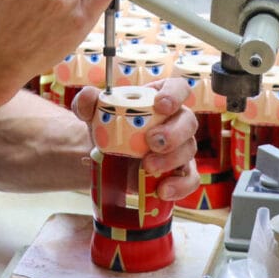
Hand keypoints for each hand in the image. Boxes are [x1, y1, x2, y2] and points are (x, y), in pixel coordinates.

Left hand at [73, 78, 200, 201]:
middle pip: (189, 121)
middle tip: (152, 141)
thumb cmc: (110, 127)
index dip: (174, 94)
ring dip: (170, 159)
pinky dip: (179, 185)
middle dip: (174, 132)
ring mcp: (182, 146)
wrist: (108, 159)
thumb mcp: (94, 114)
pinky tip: (162, 190)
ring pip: (189, 150)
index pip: (178, 87)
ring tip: (147, 167)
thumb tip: (88, 95)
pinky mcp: (181, 171)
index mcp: (160, 98)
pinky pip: (190, 178)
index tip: (161, 105)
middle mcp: (177, 120)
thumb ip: (88, 102)